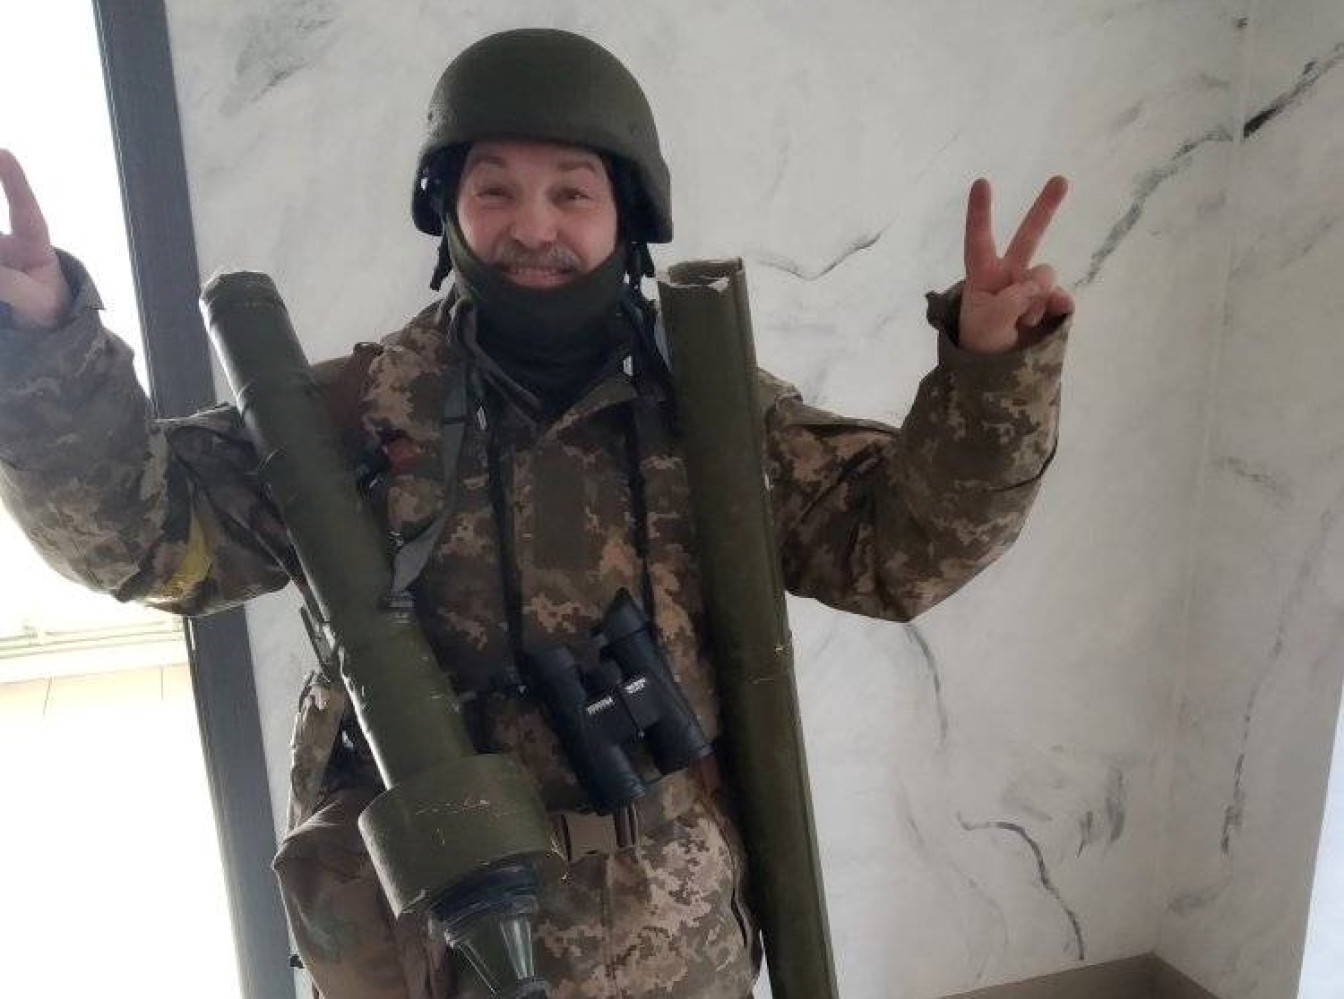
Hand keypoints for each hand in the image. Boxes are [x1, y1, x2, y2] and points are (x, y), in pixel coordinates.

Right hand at [0, 149, 70, 330]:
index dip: (14, 181)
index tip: (4, 153)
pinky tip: (0, 277)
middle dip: (0, 189)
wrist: (40, 330)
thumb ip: (12, 286)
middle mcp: (7, 243)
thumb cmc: (48, 310)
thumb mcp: (37, 302)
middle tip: (0, 194)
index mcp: (33, 245)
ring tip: (3, 270)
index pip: (25, 209)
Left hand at [958, 175, 1073, 353]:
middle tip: (1060, 179)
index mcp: (983, 274)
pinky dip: (1057, 306)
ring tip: (1022, 322)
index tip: (982, 182)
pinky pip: (1061, 296)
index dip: (980, 212)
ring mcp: (1032, 287)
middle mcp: (1009, 274)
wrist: (997, 370)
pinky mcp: (1050, 303)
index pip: (979, 239)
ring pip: (1045, 275)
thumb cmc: (981, 341)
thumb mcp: (986, 323)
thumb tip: (1036, 285)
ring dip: (1037, 299)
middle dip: (1045, 208)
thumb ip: (1009, 302)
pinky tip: (1050, 316)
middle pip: (1028, 237)